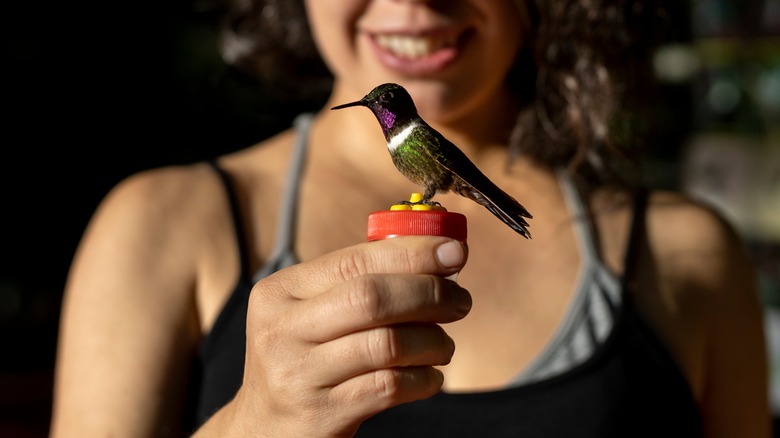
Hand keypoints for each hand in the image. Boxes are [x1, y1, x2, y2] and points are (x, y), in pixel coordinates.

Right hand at [230, 237, 470, 436]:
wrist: (264, 429)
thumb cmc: (302, 361)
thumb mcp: (310, 315)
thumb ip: (359, 283)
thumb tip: (436, 257)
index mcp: (280, 292)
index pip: (354, 261)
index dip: (411, 252)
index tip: (453, 252)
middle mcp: (281, 330)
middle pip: (372, 297)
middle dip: (429, 293)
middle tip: (460, 300)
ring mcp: (298, 375)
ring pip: (387, 344)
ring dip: (432, 340)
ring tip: (443, 345)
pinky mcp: (321, 414)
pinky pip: (389, 386)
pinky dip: (423, 378)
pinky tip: (430, 375)